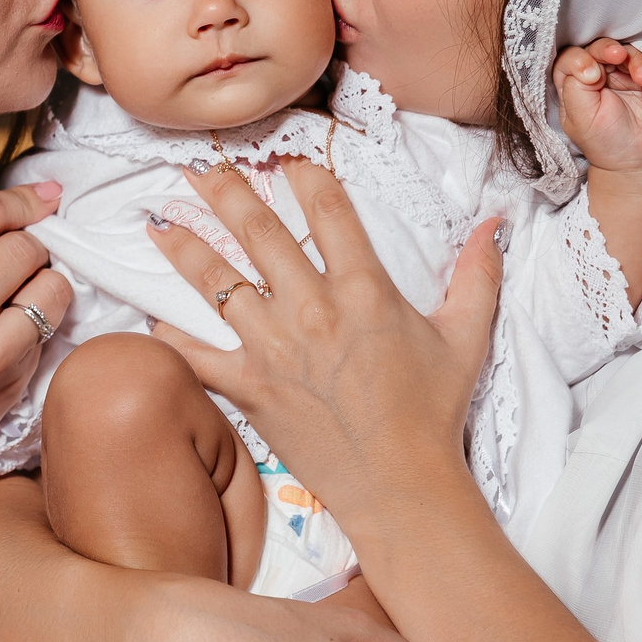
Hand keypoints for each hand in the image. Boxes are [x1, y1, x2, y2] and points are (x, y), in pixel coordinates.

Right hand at [0, 183, 73, 514]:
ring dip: (43, 278)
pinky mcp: (10, 381)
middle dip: (29, 240)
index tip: (38, 198)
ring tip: (21, 288)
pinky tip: (14, 326)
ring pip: (50, 286)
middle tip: (18, 250)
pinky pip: (47, 329)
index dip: (18, 199)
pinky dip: (40, 318)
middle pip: (23, 245)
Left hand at [145, 160, 501, 556]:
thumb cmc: (432, 413)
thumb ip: (477, 274)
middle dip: (225, 192)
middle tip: (197, 165)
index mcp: (364, 290)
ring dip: (185, 248)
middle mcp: (313, 310)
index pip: (328, 212)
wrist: (400, 484)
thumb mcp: (466, 336)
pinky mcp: (249, 388)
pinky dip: (169, 336)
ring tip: (157, 221)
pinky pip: (196, 355)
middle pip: (260, 233)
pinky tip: (146, 316)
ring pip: (218, 283)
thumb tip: (495, 222)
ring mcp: (275, 348)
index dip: (303, 176)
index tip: (282, 156)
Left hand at [554, 38, 641, 174]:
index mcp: (576, 84)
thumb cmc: (605, 142)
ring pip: (630, 51)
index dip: (578, 59)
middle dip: (608, 49)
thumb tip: (590, 65)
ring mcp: (627, 75)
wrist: (641, 161)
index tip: (591, 75)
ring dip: (637, 61)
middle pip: (600, 48)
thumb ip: (575, 88)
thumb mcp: (580, 119)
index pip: (570, 59)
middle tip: (618, 56)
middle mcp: (601, 75)